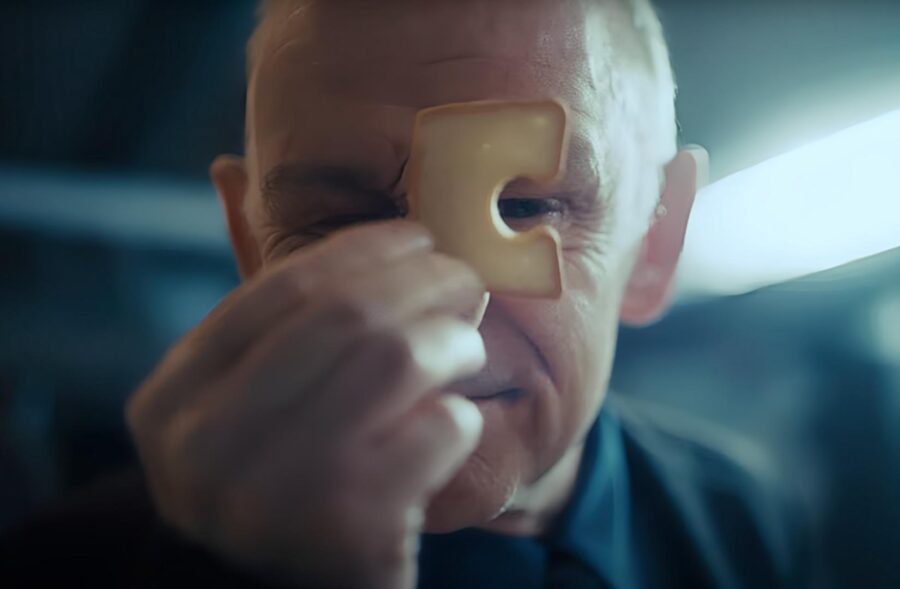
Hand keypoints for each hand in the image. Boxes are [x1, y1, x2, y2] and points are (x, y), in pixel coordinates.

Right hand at [126, 220, 486, 587]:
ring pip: (392, 359)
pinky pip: (433, 432)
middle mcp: (204, 448)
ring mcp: (270, 495)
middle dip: (423, 282)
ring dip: (449, 340)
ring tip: (469, 343)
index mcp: (173, 400)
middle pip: (344, 316)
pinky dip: (459, 417)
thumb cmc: (286, 476)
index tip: (418, 236)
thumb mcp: (252, 395)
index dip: (364, 250)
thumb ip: (258, 305)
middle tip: (468, 276)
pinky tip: (457, 420)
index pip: (281, 288)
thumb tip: (228, 170)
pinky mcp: (347, 535)